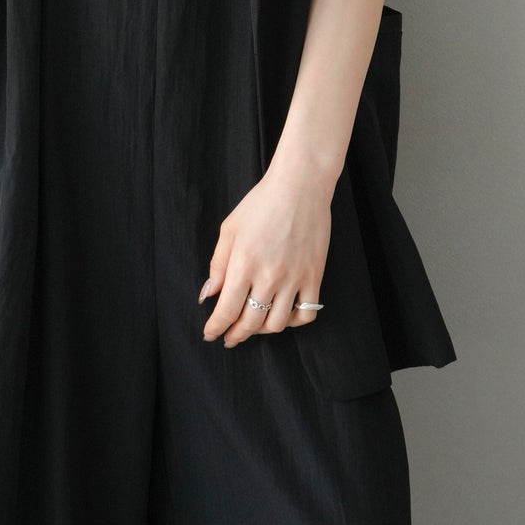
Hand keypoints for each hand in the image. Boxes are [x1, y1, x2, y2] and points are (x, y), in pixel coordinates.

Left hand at [198, 157, 333, 346]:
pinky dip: (293, 321)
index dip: (216, 327)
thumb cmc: (261, 204)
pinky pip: (306, 313)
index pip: (226, 310)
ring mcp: (294, 278)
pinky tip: (283, 315)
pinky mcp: (314, 276)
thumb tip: (209, 294)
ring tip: (254, 325)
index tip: (210, 334)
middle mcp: (269, 276)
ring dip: (262, 330)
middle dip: (236, 334)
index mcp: (244, 264)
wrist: (300, 187)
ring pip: (278, 324)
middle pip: (251, 322)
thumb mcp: (230, 229)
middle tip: (229, 337)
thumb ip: (218, 265)